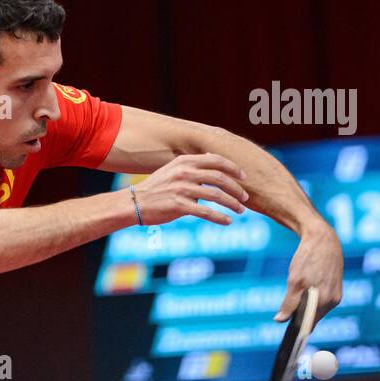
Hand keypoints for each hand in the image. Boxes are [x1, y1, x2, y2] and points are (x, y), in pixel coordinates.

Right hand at [130, 153, 248, 225]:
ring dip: (232, 204)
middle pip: (220, 178)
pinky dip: (220, 217)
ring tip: (240, 210)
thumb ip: (191, 165)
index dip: (234, 168)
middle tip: (246, 198)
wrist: (133, 203)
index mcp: (184, 162)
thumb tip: (212, 158)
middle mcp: (184, 173)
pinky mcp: (179, 206)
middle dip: (236, 188)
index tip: (244, 178)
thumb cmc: (155, 188)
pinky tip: (227, 222)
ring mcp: (181, 189)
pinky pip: (206, 212)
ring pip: (216, 196)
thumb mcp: (172, 169)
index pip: (216, 160)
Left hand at [275, 222, 343, 326]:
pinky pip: (321, 300)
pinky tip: (305, 289)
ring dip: (304, 307)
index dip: (297, 330)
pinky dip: (311, 299)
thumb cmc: (308, 258)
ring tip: (296, 295)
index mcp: (324, 301)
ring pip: (316, 309)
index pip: (309, 325)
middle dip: (300, 317)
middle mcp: (333, 301)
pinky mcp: (336, 288)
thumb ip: (289, 303)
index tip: (287, 336)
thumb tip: (280, 320)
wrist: (323, 239)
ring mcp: (336, 295)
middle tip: (284, 314)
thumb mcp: (294, 281)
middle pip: (313, 318)